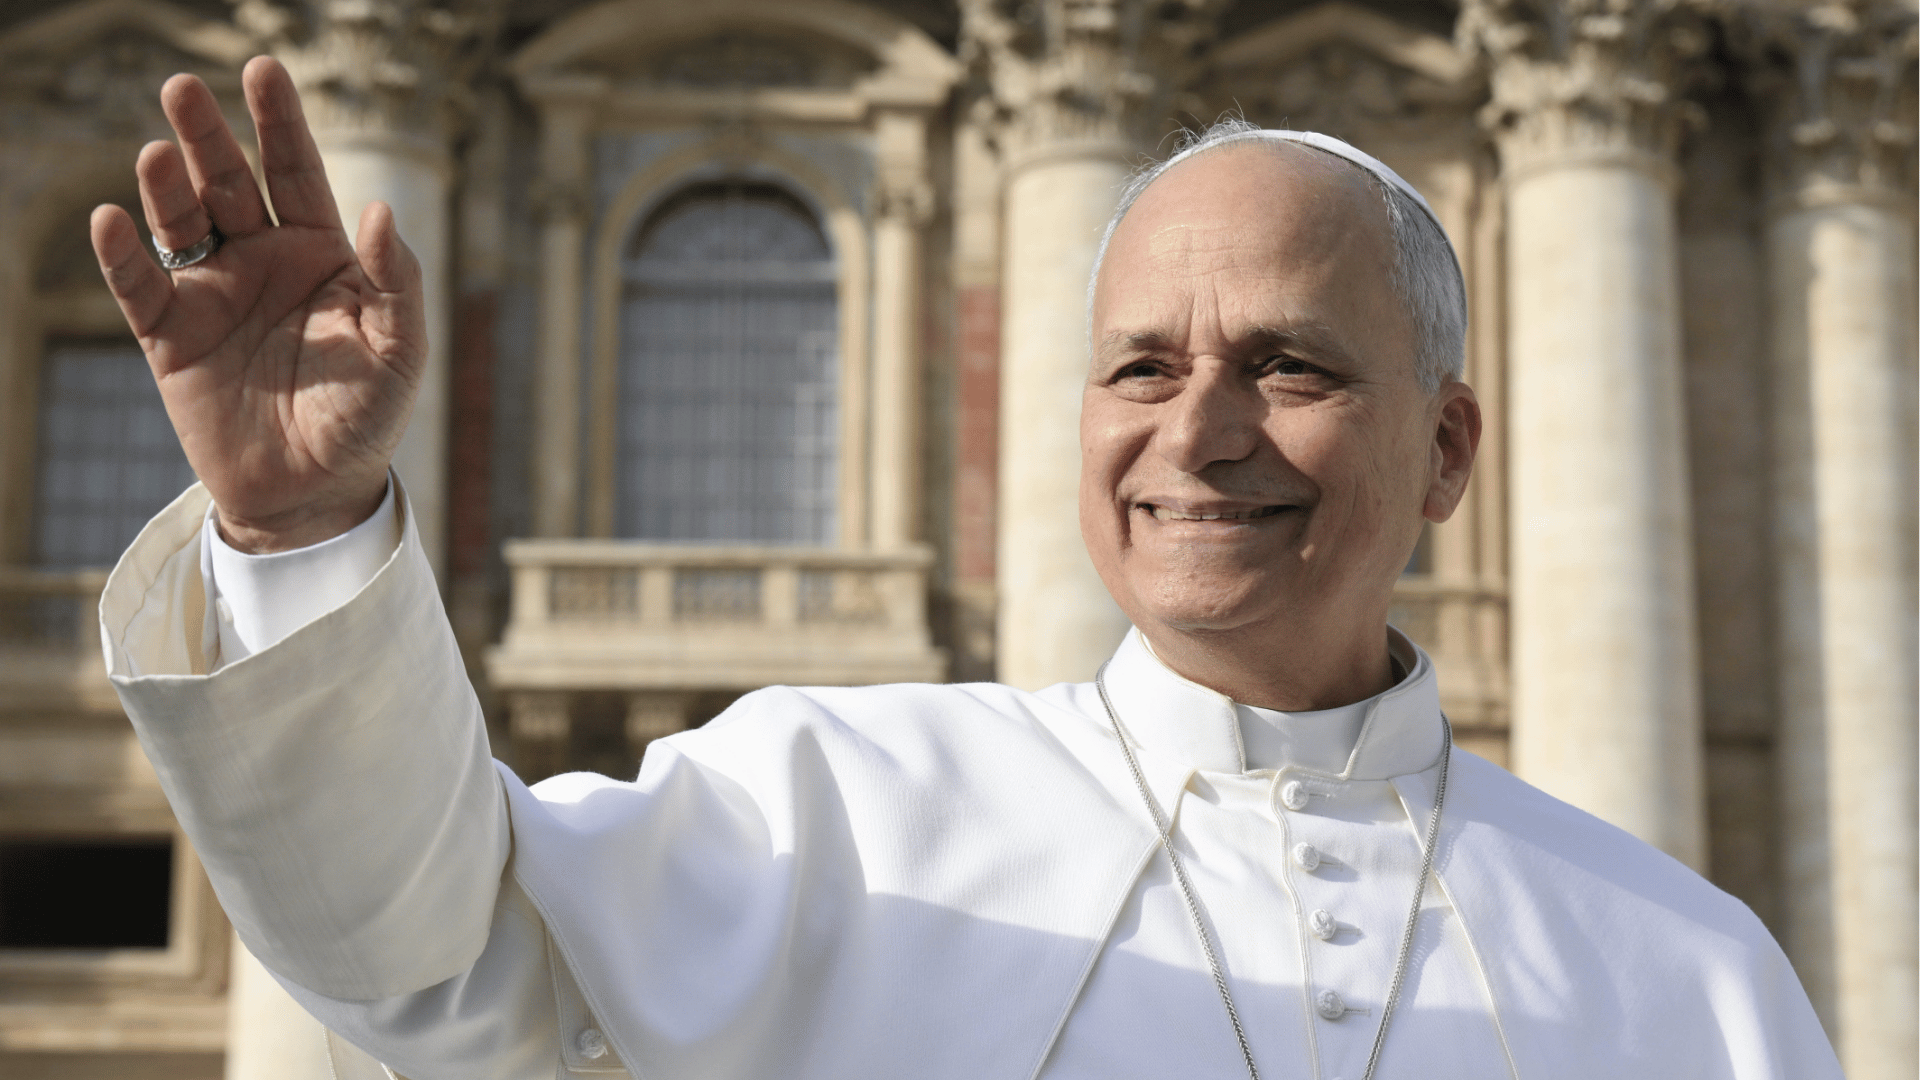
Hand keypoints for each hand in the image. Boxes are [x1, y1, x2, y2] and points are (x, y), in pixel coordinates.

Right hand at [90, 56, 423, 552]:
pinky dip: (123, 254)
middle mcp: (263, 261)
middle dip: (208, 135)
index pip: (297, 172)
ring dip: (167, 185)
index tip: (263, 71)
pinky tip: (113, 219)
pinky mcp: (170, 337)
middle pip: (230, 181)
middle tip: (184, 88)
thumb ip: (395, 283)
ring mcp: (213, 294)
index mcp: (322, 253)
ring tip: (159, 152)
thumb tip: (379, 210)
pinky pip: (140, 286)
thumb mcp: (399, 351)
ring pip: (183, 222)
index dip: (280, 123)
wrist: (313, 493)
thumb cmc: (366, 418)